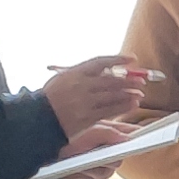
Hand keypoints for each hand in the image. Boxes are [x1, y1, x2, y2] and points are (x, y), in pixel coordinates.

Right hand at [46, 56, 167, 132]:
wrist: (38, 119)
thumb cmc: (50, 99)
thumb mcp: (61, 79)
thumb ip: (82, 75)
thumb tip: (107, 71)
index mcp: (73, 73)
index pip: (100, 62)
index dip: (118, 59)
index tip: (131, 59)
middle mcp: (80, 86)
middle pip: (111, 80)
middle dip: (129, 80)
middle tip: (141, 80)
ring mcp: (84, 102)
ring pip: (112, 96)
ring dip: (129, 93)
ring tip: (140, 93)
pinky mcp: (86, 118)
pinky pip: (109, 111)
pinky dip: (123, 107)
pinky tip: (132, 104)